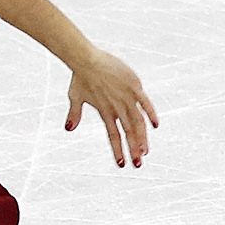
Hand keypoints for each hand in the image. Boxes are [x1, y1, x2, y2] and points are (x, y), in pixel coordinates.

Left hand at [65, 51, 158, 168]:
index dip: (118, 150)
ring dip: (142, 138)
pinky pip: (145, 103)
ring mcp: (126, 98)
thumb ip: (74, 114)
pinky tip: (156, 126)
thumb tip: (68, 129)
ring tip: (145, 152)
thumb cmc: (79, 77)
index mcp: (105, 112)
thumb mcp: (75, 97)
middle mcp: (117, 107)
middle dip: (133, 150)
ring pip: (137, 122)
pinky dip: (151, 114)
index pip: (113, 136)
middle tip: (138, 165)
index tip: (122, 164)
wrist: (85, 59)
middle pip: (127, 133)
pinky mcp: (134, 86)